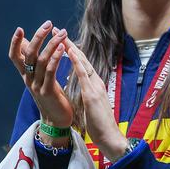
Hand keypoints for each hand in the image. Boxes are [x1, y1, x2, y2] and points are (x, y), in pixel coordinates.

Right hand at [9, 22, 72, 128]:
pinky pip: (50, 71)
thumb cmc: (50, 95)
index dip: (15, 43)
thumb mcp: (40, 76)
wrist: (56, 120)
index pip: (15, 56)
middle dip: (38, 37)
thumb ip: (33, 61)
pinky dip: (56, 58)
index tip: (19, 28)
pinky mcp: (47, 91)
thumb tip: (25, 42)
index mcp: (26, 75)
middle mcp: (28, 79)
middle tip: (48, 24)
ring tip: (62, 32)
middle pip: (29, 54)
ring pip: (41, 61)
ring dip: (52, 44)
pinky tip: (63, 48)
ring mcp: (36, 85)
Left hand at [64, 38, 127, 160]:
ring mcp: (95, 88)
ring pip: (83, 64)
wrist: (110, 136)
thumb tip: (82, 89)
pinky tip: (69, 53)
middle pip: (83, 60)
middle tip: (60, 32)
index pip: (83, 66)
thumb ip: (88, 95)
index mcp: (95, 87)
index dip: (73, 53)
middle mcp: (96, 84)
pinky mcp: (93, 94)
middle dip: (70, 46)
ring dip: (72, 49)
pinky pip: (84, 75)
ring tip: (62, 37)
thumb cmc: (100, 125)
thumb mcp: (91, 106)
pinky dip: (77, 63)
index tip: (63, 42)